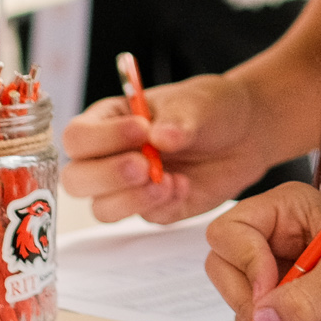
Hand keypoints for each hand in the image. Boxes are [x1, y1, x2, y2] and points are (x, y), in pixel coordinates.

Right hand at [63, 71, 287, 223]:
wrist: (244, 133)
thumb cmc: (210, 108)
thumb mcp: (197, 102)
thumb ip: (178, 119)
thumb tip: (160, 138)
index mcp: (107, 121)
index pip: (77, 137)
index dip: (102, 138)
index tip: (141, 129)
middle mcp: (108, 157)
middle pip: (76, 180)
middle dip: (107, 176)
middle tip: (145, 165)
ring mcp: (127, 188)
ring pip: (102, 209)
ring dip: (131, 199)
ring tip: (168, 181)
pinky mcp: (152, 209)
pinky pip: (144, 218)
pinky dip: (162, 205)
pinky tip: (184, 186)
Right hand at [203, 181, 320, 320]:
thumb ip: (304, 297)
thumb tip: (260, 319)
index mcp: (287, 212)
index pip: (230, 234)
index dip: (245, 267)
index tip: (270, 294)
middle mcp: (278, 245)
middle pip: (229, 279)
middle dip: (257, 314)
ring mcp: (285, 283)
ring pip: (251, 319)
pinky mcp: (296, 317)